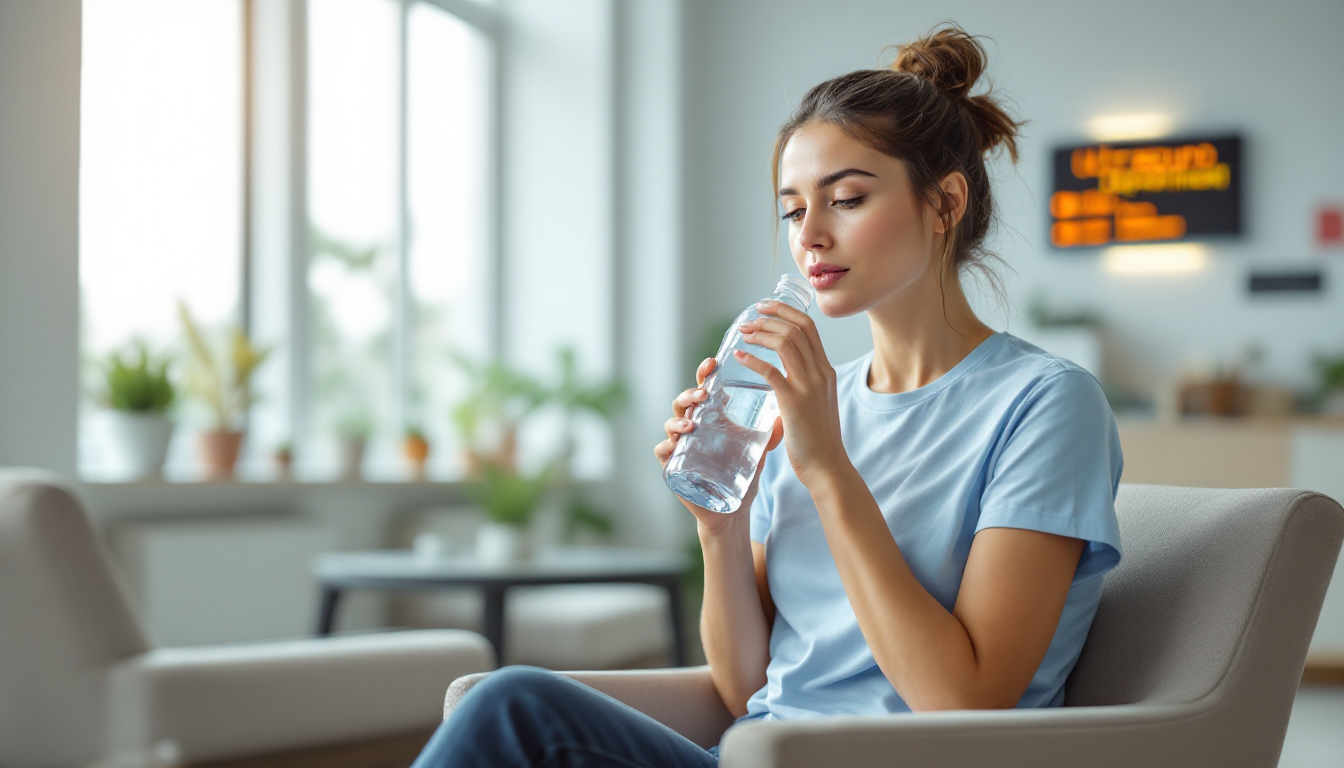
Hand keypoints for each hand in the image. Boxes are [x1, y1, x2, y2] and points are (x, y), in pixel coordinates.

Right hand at [654, 357, 782, 531]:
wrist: (734, 509)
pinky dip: (665, 445)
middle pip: (684, 401)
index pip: (705, 387)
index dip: (705, 373)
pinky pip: (662, 451)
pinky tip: (674, 444)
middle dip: (690, 394)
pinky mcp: (674, 466)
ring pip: (670, 423)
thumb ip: (770, 433)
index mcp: (711, 417)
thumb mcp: (758, 450)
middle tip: (703, 394)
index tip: (713, 363)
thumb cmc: (742, 476)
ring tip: (691, 424)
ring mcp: (681, 445)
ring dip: (677, 420)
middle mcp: (693, 426)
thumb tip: (786, 415)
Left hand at [733, 301, 848, 487]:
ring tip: (742, 334)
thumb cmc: (818, 440)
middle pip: (797, 329)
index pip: (809, 327)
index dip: (786, 311)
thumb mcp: (816, 404)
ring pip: (785, 343)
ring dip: (760, 334)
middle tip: (748, 318)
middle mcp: (821, 373)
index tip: (766, 307)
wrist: (827, 466)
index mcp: (826, 371)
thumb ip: (802, 387)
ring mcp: (809, 386)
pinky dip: (753, 359)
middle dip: (770, 317)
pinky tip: (739, 357)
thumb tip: (780, 379)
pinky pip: (771, 371)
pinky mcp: (794, 402)